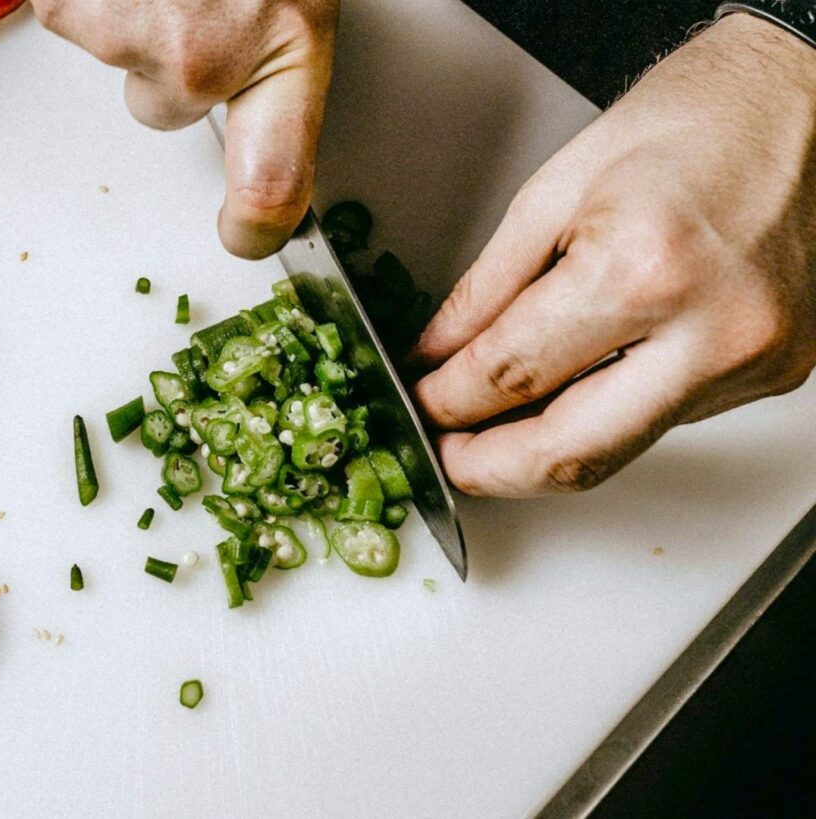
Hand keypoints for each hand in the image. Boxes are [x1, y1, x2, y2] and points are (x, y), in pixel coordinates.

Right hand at [29, 0, 337, 258]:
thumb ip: (267, 60)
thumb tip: (255, 129)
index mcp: (281, 50)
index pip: (275, 183)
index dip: (258, 223)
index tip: (246, 234)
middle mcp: (197, 55)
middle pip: (158, 109)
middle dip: (167, 57)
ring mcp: (122, 27)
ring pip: (108, 50)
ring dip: (128, 6)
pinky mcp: (64, 1)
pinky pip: (65, 9)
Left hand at [413, 13, 815, 497]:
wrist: (804, 99)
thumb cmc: (692, 117)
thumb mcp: (556, 190)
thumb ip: (486, 288)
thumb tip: (440, 354)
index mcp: (644, 267)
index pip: (514, 373)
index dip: (449, 401)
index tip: (424, 402)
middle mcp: (710, 330)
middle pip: (572, 452)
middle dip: (491, 468)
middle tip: (449, 454)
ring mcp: (751, 361)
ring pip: (618, 451)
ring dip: (543, 452)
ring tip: (493, 429)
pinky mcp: (772, 373)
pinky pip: (661, 421)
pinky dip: (601, 418)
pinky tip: (568, 395)